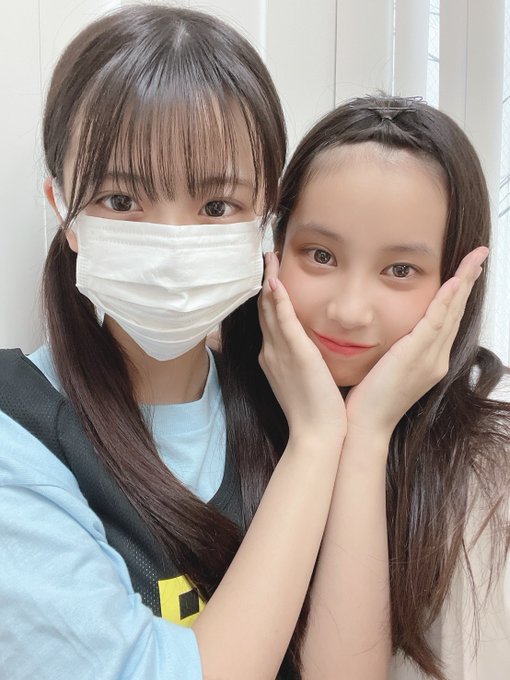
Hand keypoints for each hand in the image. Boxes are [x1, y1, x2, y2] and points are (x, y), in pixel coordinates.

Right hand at [258, 252, 346, 442]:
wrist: (316, 434)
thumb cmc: (314, 411)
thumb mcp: (301, 381)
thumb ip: (299, 361)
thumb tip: (305, 349)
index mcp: (272, 357)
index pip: (269, 319)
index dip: (268, 295)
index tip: (271, 274)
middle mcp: (270, 351)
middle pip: (264, 310)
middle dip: (264, 282)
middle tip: (266, 256)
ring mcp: (280, 353)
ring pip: (270, 310)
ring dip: (269, 282)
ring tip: (269, 257)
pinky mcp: (296, 354)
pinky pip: (284, 321)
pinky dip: (278, 300)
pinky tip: (275, 281)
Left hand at [345, 246, 488, 437]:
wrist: (365, 426)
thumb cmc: (369, 401)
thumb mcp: (387, 370)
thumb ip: (395, 350)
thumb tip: (391, 335)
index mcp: (430, 362)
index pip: (447, 321)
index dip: (457, 295)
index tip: (464, 273)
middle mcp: (436, 359)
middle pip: (456, 313)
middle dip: (467, 282)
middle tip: (478, 256)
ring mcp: (430, 358)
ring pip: (451, 312)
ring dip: (464, 282)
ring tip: (475, 259)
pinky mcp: (416, 356)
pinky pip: (436, 321)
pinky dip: (447, 300)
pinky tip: (454, 281)